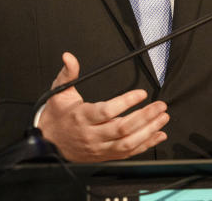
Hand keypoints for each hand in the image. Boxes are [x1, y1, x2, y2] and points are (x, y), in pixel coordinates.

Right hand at [38, 52, 168, 161]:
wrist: (49, 142)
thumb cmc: (57, 115)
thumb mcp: (58, 92)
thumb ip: (68, 73)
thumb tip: (69, 57)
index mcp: (81, 117)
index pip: (107, 111)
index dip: (126, 102)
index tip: (141, 93)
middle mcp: (91, 134)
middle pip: (122, 128)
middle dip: (144, 117)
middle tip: (159, 106)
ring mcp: (99, 147)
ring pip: (127, 143)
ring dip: (148, 131)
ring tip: (162, 118)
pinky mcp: (105, 155)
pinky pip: (128, 153)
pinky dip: (145, 145)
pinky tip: (158, 135)